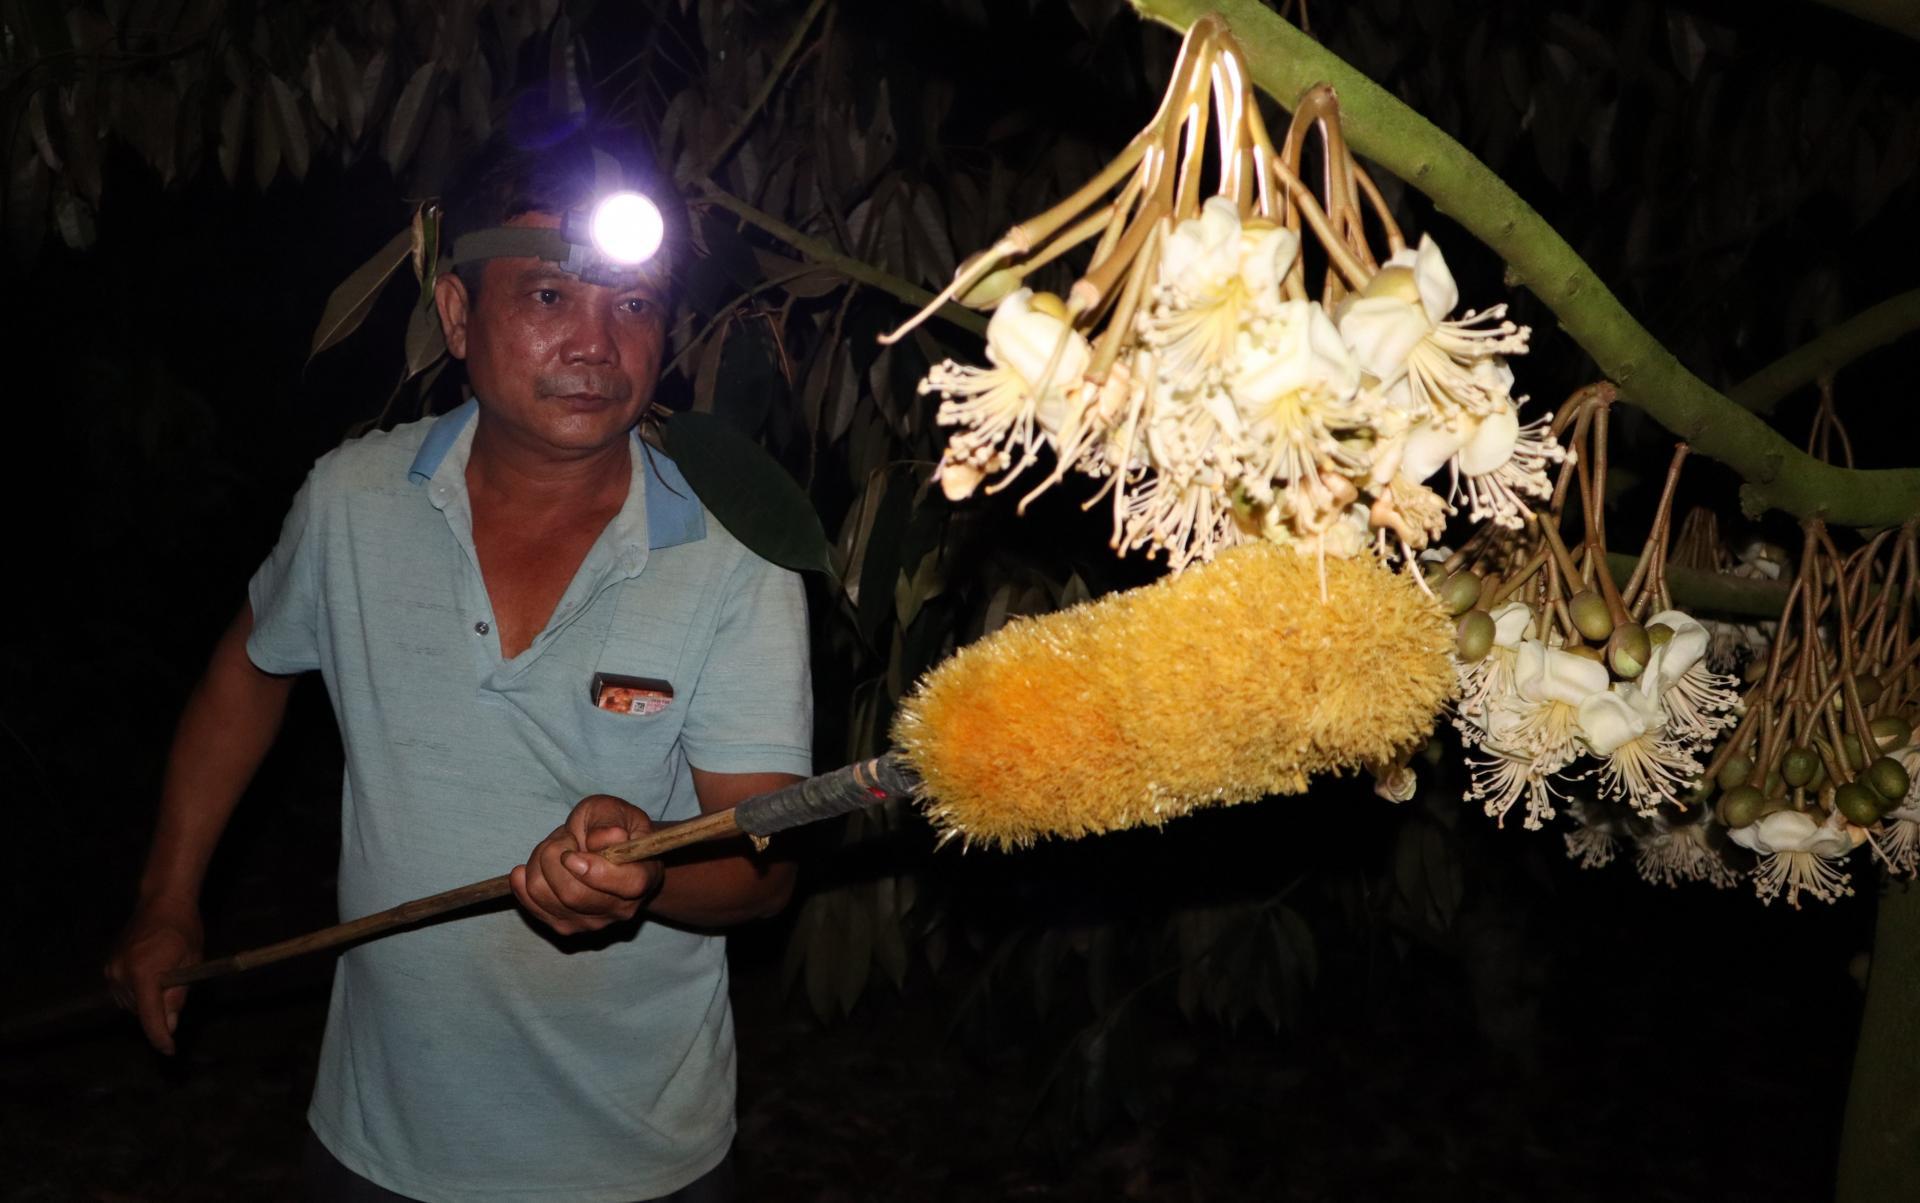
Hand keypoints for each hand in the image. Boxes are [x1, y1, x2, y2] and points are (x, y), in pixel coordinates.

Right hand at [104, 904, 203, 1054]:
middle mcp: (121, 974)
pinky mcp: (109, 966)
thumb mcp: (191, 963)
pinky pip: (124, 991)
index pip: (149, 1016)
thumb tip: (170, 1025)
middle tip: (178, 993)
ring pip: (131, 1004)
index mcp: (144, 973)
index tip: (169, 1050)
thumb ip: (178, 995)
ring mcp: (112, 970)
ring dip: (148, 1002)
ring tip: (167, 976)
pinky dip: (138, 992)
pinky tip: (153, 975)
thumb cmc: (183, 929)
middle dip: (159, 1012)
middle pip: (140, 1011)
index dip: (160, 1037)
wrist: (162, 901)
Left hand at [510, 794, 663, 935]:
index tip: (572, 853)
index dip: (595, 870)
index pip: (627, 885)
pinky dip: (523, 882)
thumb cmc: (612, 825)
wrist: (604, 850)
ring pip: (547, 897)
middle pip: (574, 894)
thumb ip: (610, 821)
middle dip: (554, 858)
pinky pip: (531, 906)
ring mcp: (592, 922)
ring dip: (539, 864)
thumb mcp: (615, 810)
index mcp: (645, 876)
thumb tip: (605, 838)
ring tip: (553, 849)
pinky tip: (532, 867)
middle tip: (562, 839)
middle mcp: (621, 908)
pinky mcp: (565, 926)